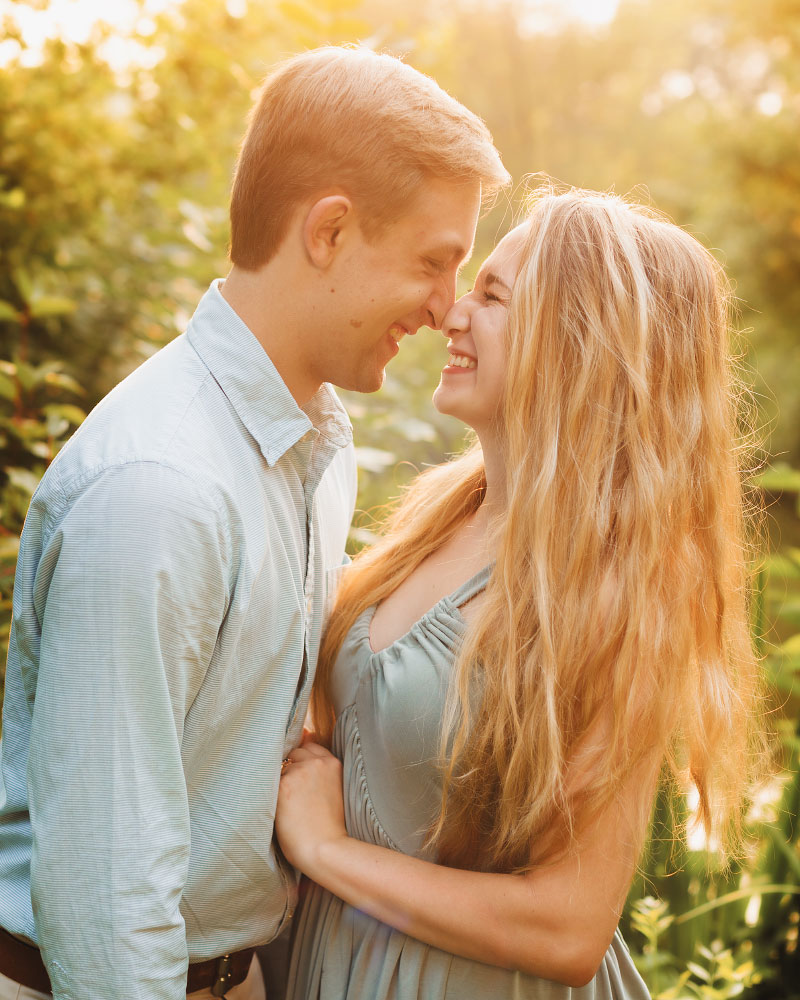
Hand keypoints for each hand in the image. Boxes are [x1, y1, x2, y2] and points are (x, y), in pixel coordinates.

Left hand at [275, 741, 347, 874]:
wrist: (325, 849)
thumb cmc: (330, 826)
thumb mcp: (334, 790)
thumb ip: (322, 770)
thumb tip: (307, 737)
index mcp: (334, 764)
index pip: (311, 747)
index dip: (304, 762)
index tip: (302, 778)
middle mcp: (318, 762)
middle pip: (295, 753)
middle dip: (292, 768)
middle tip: (296, 795)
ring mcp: (301, 771)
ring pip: (281, 767)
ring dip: (282, 782)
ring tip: (291, 807)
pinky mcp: (284, 784)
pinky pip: (270, 781)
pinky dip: (273, 795)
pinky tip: (282, 811)